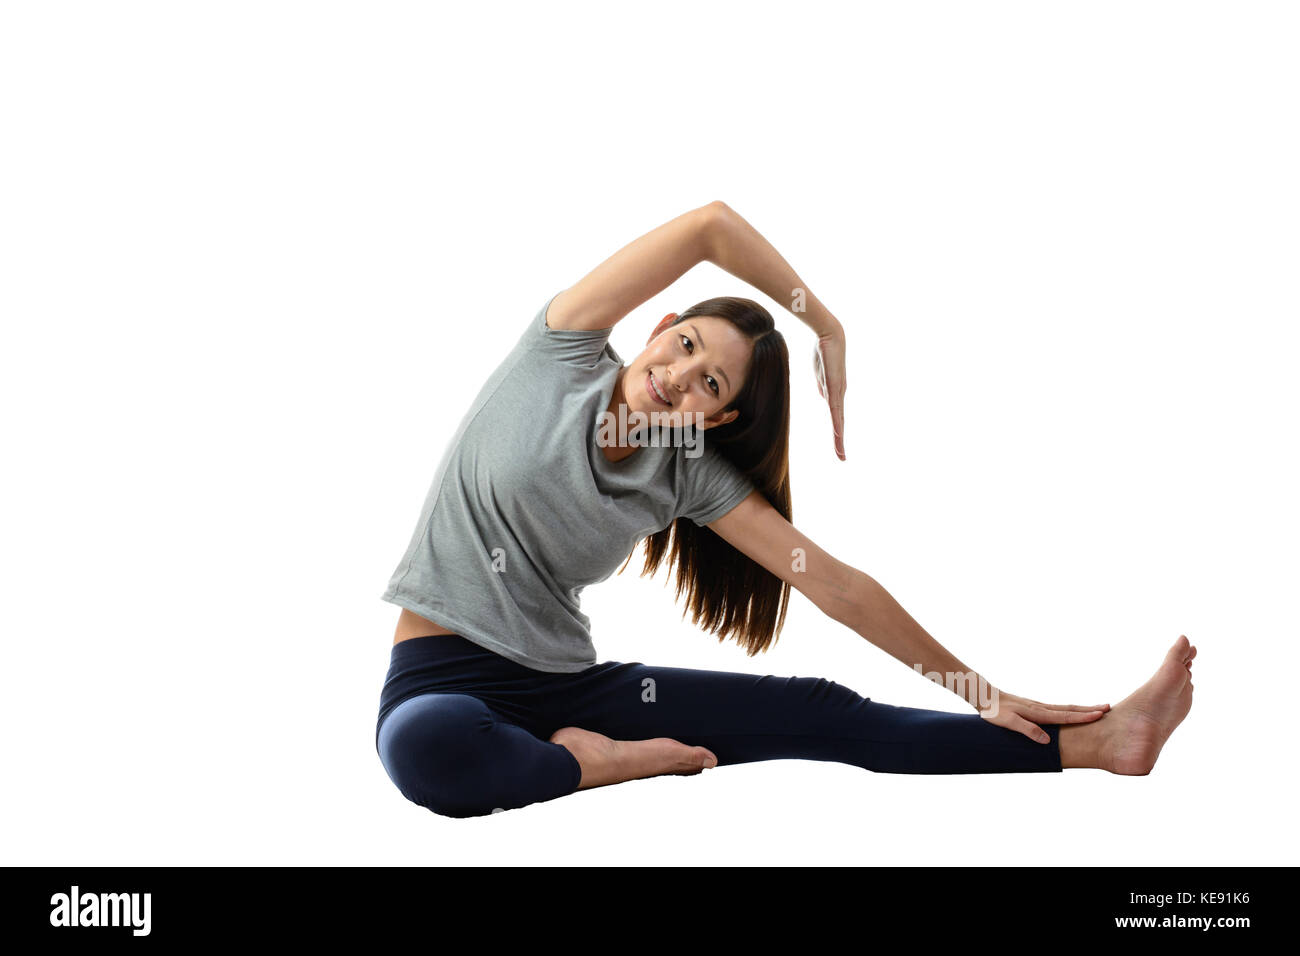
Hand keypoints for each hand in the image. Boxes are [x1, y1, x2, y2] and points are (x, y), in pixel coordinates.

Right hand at [812, 322, 846, 459]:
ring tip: (841, 453)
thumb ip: (823, 387)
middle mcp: (839, 395)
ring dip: (839, 438)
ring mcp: (838, 392)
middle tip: (842, 458)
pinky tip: (838, 433)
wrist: (829, 334)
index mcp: (835, 393)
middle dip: (840, 441)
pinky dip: (837, 422)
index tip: (839, 446)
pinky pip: (835, 408)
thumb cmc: (824, 350)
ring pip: (839, 420)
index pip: (836, 417)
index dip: (837, 432)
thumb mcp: (821, 374)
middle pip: (840, 422)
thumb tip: (825, 398)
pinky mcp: (835, 386)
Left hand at [976, 689, 1110, 743]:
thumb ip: (1027, 730)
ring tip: (1096, 709)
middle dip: (1089, 709)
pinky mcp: (1033, 708)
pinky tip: (1071, 713)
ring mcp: (1038, 707)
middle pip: (1070, 708)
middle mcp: (1041, 708)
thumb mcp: (1009, 722)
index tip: (1100, 714)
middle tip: (1108, 707)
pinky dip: (1069, 710)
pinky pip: (1056, 709)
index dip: (1084, 716)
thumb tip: (1047, 740)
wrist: (983, 697)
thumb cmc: (994, 711)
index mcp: (1038, 712)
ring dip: (1081, 709)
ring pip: (1064, 708)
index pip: (1066, 715)